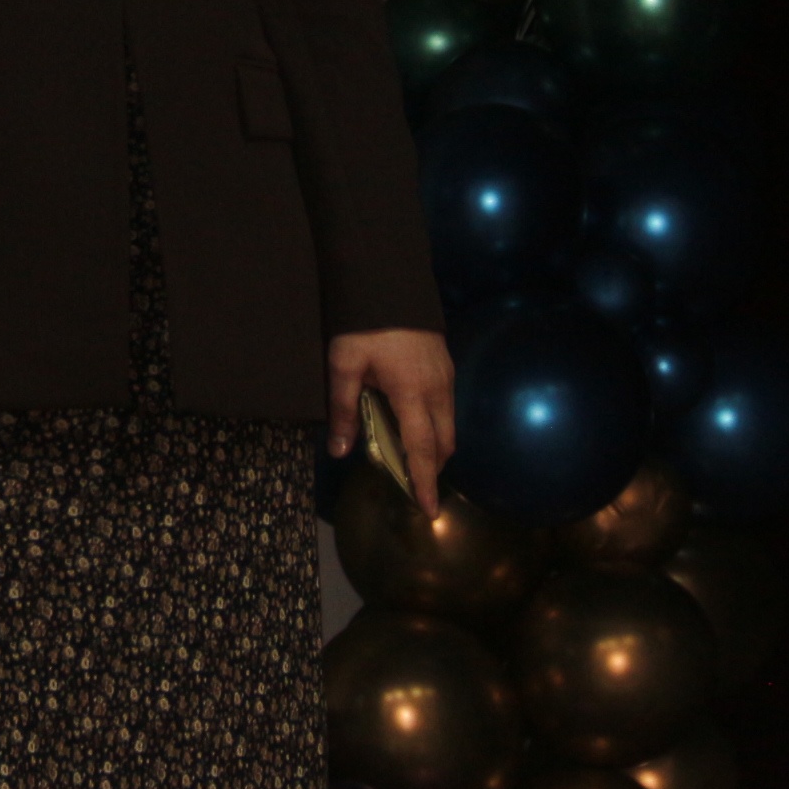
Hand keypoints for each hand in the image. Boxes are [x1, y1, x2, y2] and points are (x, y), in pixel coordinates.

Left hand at [328, 327, 457, 514]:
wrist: (389, 280)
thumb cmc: (364, 323)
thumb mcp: (344, 364)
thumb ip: (343, 409)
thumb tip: (339, 451)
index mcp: (412, 393)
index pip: (423, 449)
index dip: (425, 481)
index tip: (428, 508)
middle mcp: (437, 388)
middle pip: (444, 442)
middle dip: (432, 467)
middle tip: (413, 484)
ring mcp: (446, 375)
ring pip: (449, 425)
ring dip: (435, 447)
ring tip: (411, 458)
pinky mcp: (445, 364)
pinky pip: (447, 406)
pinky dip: (437, 426)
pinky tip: (415, 424)